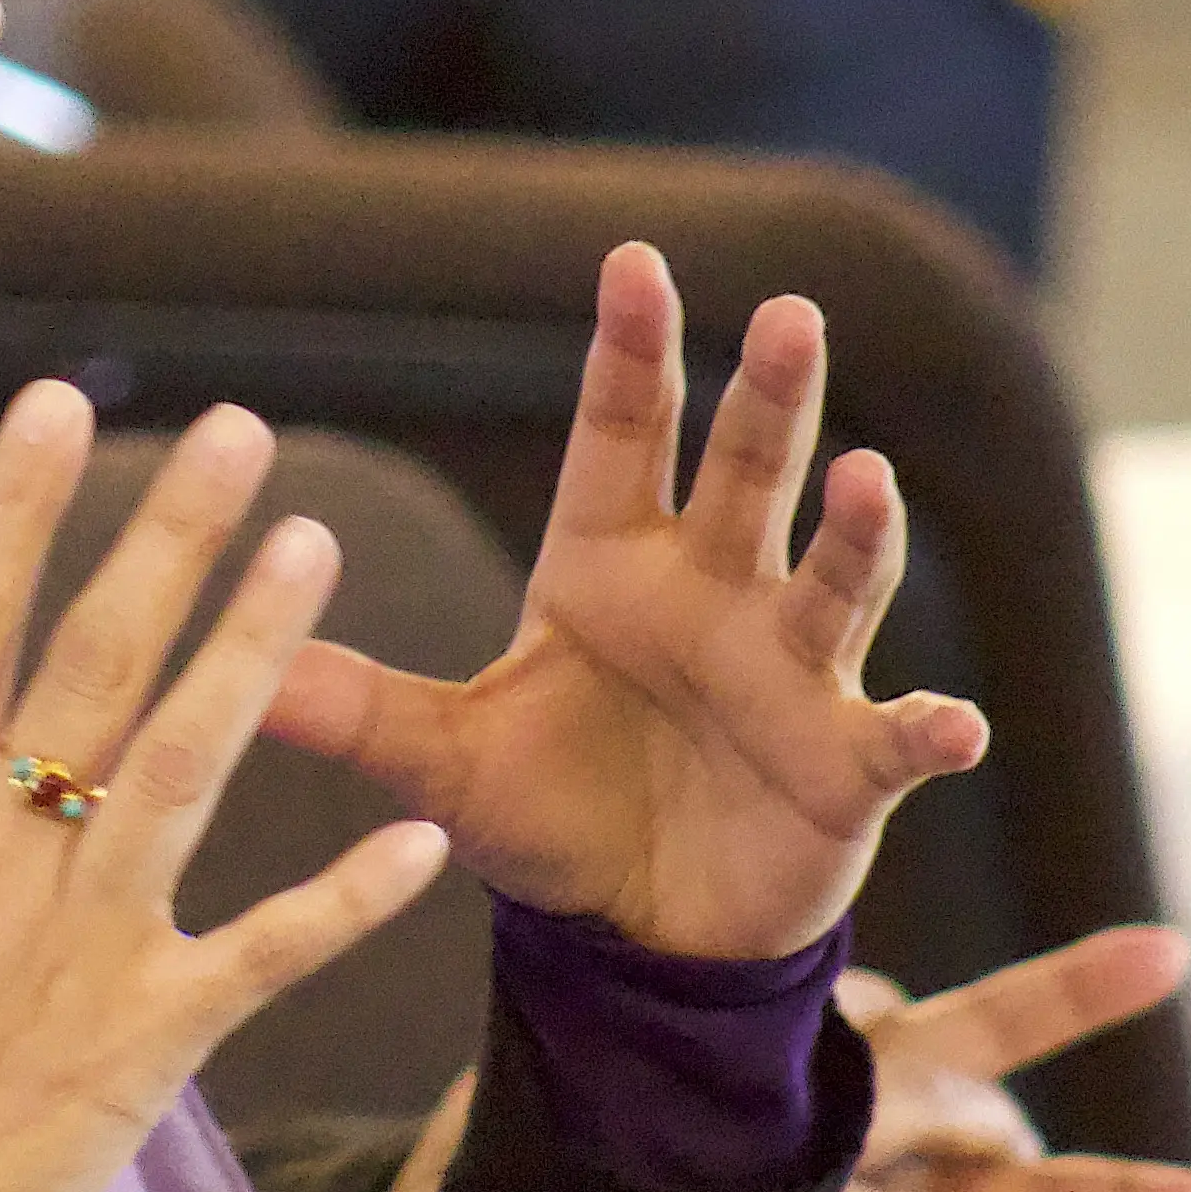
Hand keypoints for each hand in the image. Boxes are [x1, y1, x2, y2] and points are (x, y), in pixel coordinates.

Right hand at [0, 384, 450, 1191]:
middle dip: (163, 538)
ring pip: (182, 766)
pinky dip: (342, 902)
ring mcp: (76, 940)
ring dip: (254, 651)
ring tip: (313, 548)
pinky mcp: (144, 1036)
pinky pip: (261, 954)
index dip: (13, 511)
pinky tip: (415, 845)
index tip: (58, 407)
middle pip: (88, 661)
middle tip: (235, 434)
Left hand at [265, 244, 984, 963]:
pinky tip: (952, 725)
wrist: (636, 931)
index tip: (633, 260)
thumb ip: (357, 709)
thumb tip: (238, 666)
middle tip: (791, 314)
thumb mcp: (443, 763)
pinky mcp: (844, 764)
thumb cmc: (550, 816)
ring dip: (855, 532)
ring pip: (833, 580)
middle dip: (771, 398)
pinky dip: (926, 729)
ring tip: (867, 478)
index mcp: (611, 566)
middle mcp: (714, 594)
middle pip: (745, 475)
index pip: (623, 436)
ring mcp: (790, 672)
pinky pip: (894, 737)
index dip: (631, 351)